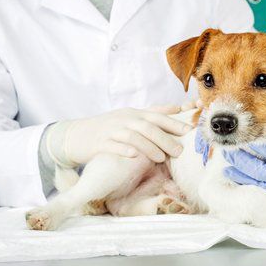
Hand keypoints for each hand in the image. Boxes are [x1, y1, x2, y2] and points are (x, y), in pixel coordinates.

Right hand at [47, 106, 191, 165]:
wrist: (75, 135)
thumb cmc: (109, 128)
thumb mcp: (131, 117)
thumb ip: (153, 113)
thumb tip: (177, 108)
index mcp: (135, 114)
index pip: (158, 115)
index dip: (175, 120)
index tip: (190, 129)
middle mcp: (125, 119)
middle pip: (148, 126)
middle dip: (165, 138)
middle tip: (179, 150)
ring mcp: (112, 130)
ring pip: (133, 136)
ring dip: (149, 147)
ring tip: (161, 158)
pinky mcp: (100, 143)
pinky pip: (113, 146)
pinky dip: (124, 150)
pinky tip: (134, 156)